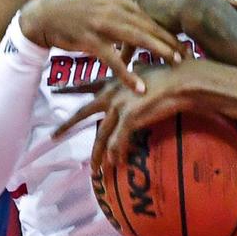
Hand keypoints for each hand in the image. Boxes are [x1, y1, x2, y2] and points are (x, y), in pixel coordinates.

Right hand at [19, 0, 185, 92]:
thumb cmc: (74, 3)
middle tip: (188, 54)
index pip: (147, 15)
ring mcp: (100, 25)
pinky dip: (126, 73)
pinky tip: (139, 87)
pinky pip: (112, 59)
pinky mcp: (89, 41)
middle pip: (146, 26)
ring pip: (134, 39)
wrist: (45, 15)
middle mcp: (111, 9)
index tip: (183, 38)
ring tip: (174, 63)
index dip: (166, 27)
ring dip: (156, 51)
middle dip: (169, 40)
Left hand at [52, 63, 205, 167]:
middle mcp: (113, 93)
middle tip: (53, 135)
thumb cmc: (171, 73)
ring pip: (102, 136)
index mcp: (115, 81)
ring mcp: (119, 106)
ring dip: (98, 155)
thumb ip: (137, 70)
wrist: (183, 80)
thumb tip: (136, 65)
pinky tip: (116, 165)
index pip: (88, 85)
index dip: (71, 88)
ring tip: (95, 170)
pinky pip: (119, 142)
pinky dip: (117, 155)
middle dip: (67, 124)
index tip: (56, 89)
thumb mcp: (147, 68)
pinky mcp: (130, 118)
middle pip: (84, 113)